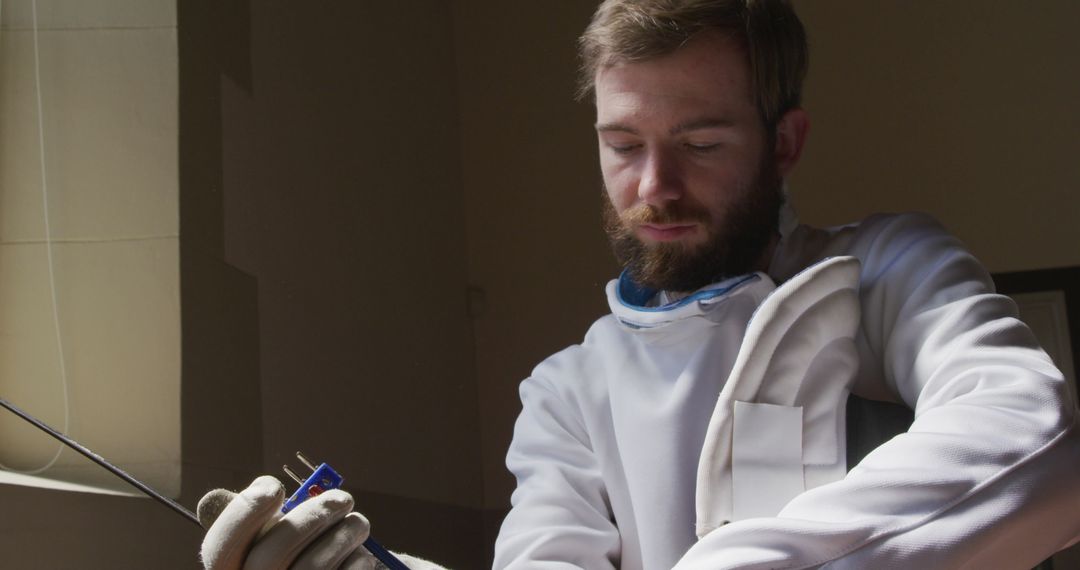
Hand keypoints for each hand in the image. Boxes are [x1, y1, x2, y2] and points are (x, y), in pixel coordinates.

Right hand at [199, 475, 374, 568]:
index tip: (274, 486)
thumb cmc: (296, 554)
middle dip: (311, 518)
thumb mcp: (270, 535)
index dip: (243, 515)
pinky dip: (356, 561)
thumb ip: (255, 516)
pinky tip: (359, 553)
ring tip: (357, 523)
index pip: (220, 551)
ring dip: (343, 535)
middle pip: (270, 558)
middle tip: (342, 498)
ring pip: (311, 568)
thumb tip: (246, 490)